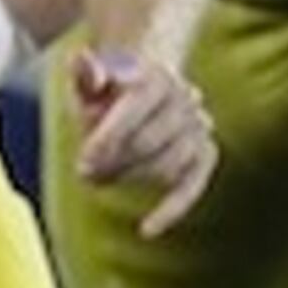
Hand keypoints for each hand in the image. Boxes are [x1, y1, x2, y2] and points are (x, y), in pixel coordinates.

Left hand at [73, 45, 214, 235]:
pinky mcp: (206, 153)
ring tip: (104, 177)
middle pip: (148, 144)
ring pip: (167, 166)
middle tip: (87, 174)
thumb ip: (86, 75)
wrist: (145, 91)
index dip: (107, 141)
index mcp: (155, 77)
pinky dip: (171, 209)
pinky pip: (193, 185)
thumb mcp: (91, 83)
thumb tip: (81, 58)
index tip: (83, 165)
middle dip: (113, 163)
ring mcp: (200, 125)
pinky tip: (147, 229)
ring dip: (131, 178)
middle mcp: (185, 97)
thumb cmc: (108, 94)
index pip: (134, 112)